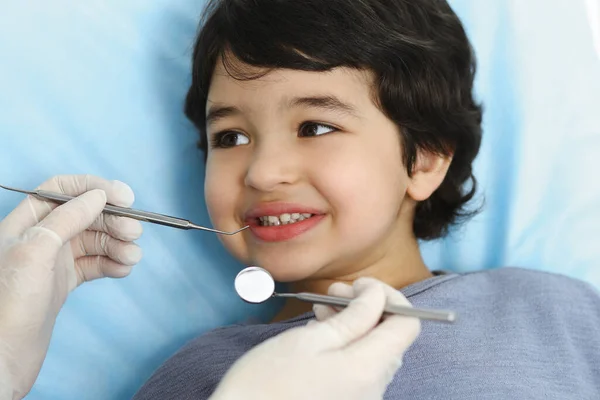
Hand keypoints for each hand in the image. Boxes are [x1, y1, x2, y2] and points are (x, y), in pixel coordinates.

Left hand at [0, 175, 142, 398]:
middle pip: (85, 215)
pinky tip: (122, 270)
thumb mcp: (36, 250)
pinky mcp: (64, 282)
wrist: (3, 358)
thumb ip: (67, 218)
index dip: (94, 188)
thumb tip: (98, 196)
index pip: (62, 189)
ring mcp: (53, 260)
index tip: (124, 197)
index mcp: (26, 222)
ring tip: (132, 258)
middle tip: (134, 232)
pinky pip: (95, 264)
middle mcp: (41, 237)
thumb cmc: (8, 303)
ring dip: (118, 245)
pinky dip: (112, 264)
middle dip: (113, 221)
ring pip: (94, 241)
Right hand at [210, 277, 420, 399]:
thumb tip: (377, 296)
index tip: (360, 285)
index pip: (408, 325)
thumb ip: (352, 317)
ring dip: (355, 324)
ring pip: (374, 352)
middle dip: (369, 307)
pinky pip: (360, 369)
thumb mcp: (308, 340)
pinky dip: (347, 345)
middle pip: (391, 338)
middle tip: (335, 290)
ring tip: (322, 309)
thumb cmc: (267, 383)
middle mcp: (373, 389)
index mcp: (367, 369)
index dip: (390, 297)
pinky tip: (321, 334)